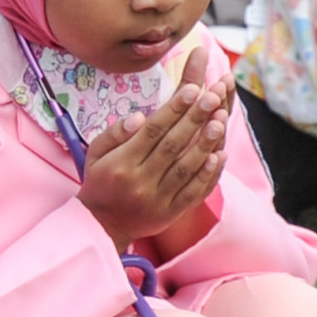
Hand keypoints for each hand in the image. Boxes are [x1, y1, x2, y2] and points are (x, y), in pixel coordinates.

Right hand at [76, 80, 226, 248]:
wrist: (102, 227)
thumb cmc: (100, 182)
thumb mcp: (95, 154)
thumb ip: (115, 133)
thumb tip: (139, 116)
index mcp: (121, 163)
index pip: (152, 131)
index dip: (174, 109)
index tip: (193, 89)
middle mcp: (140, 181)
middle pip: (172, 145)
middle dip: (195, 118)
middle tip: (214, 96)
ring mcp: (157, 199)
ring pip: (185, 168)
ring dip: (205, 143)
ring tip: (221, 120)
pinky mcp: (170, 214)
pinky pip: (192, 193)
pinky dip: (208, 175)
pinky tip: (220, 156)